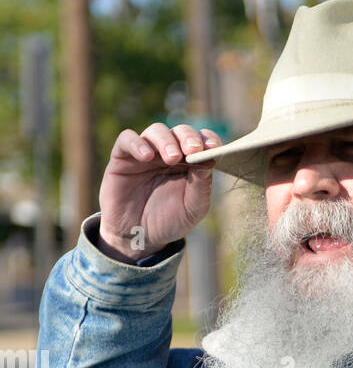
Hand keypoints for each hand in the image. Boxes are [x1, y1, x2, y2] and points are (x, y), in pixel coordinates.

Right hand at [97, 121, 223, 262]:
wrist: (140, 237)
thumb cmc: (170, 221)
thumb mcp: (192, 209)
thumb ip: (202, 186)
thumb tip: (211, 160)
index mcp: (190, 162)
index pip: (201, 141)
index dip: (208, 139)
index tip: (214, 147)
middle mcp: (169, 152)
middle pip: (180, 131)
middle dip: (188, 137)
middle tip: (193, 150)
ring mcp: (146, 153)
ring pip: (156, 131)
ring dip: (166, 141)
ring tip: (172, 158)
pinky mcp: (122, 157)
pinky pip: (127, 139)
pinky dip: (137, 143)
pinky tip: (146, 157)